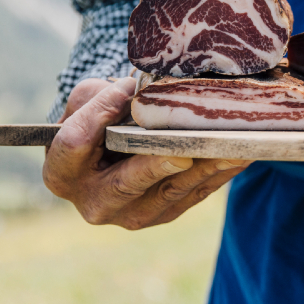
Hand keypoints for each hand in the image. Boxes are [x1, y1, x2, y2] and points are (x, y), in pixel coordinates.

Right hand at [43, 76, 249, 229]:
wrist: (110, 151)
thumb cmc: (96, 118)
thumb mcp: (87, 101)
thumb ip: (102, 97)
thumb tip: (136, 90)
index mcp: (62, 173)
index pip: (74, 144)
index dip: (97, 115)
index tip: (127, 88)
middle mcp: (94, 202)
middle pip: (125, 183)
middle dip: (157, 165)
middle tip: (185, 149)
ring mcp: (131, 214)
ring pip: (170, 192)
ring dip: (203, 167)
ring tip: (230, 146)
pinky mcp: (165, 215)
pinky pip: (195, 194)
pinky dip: (219, 174)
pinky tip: (240, 155)